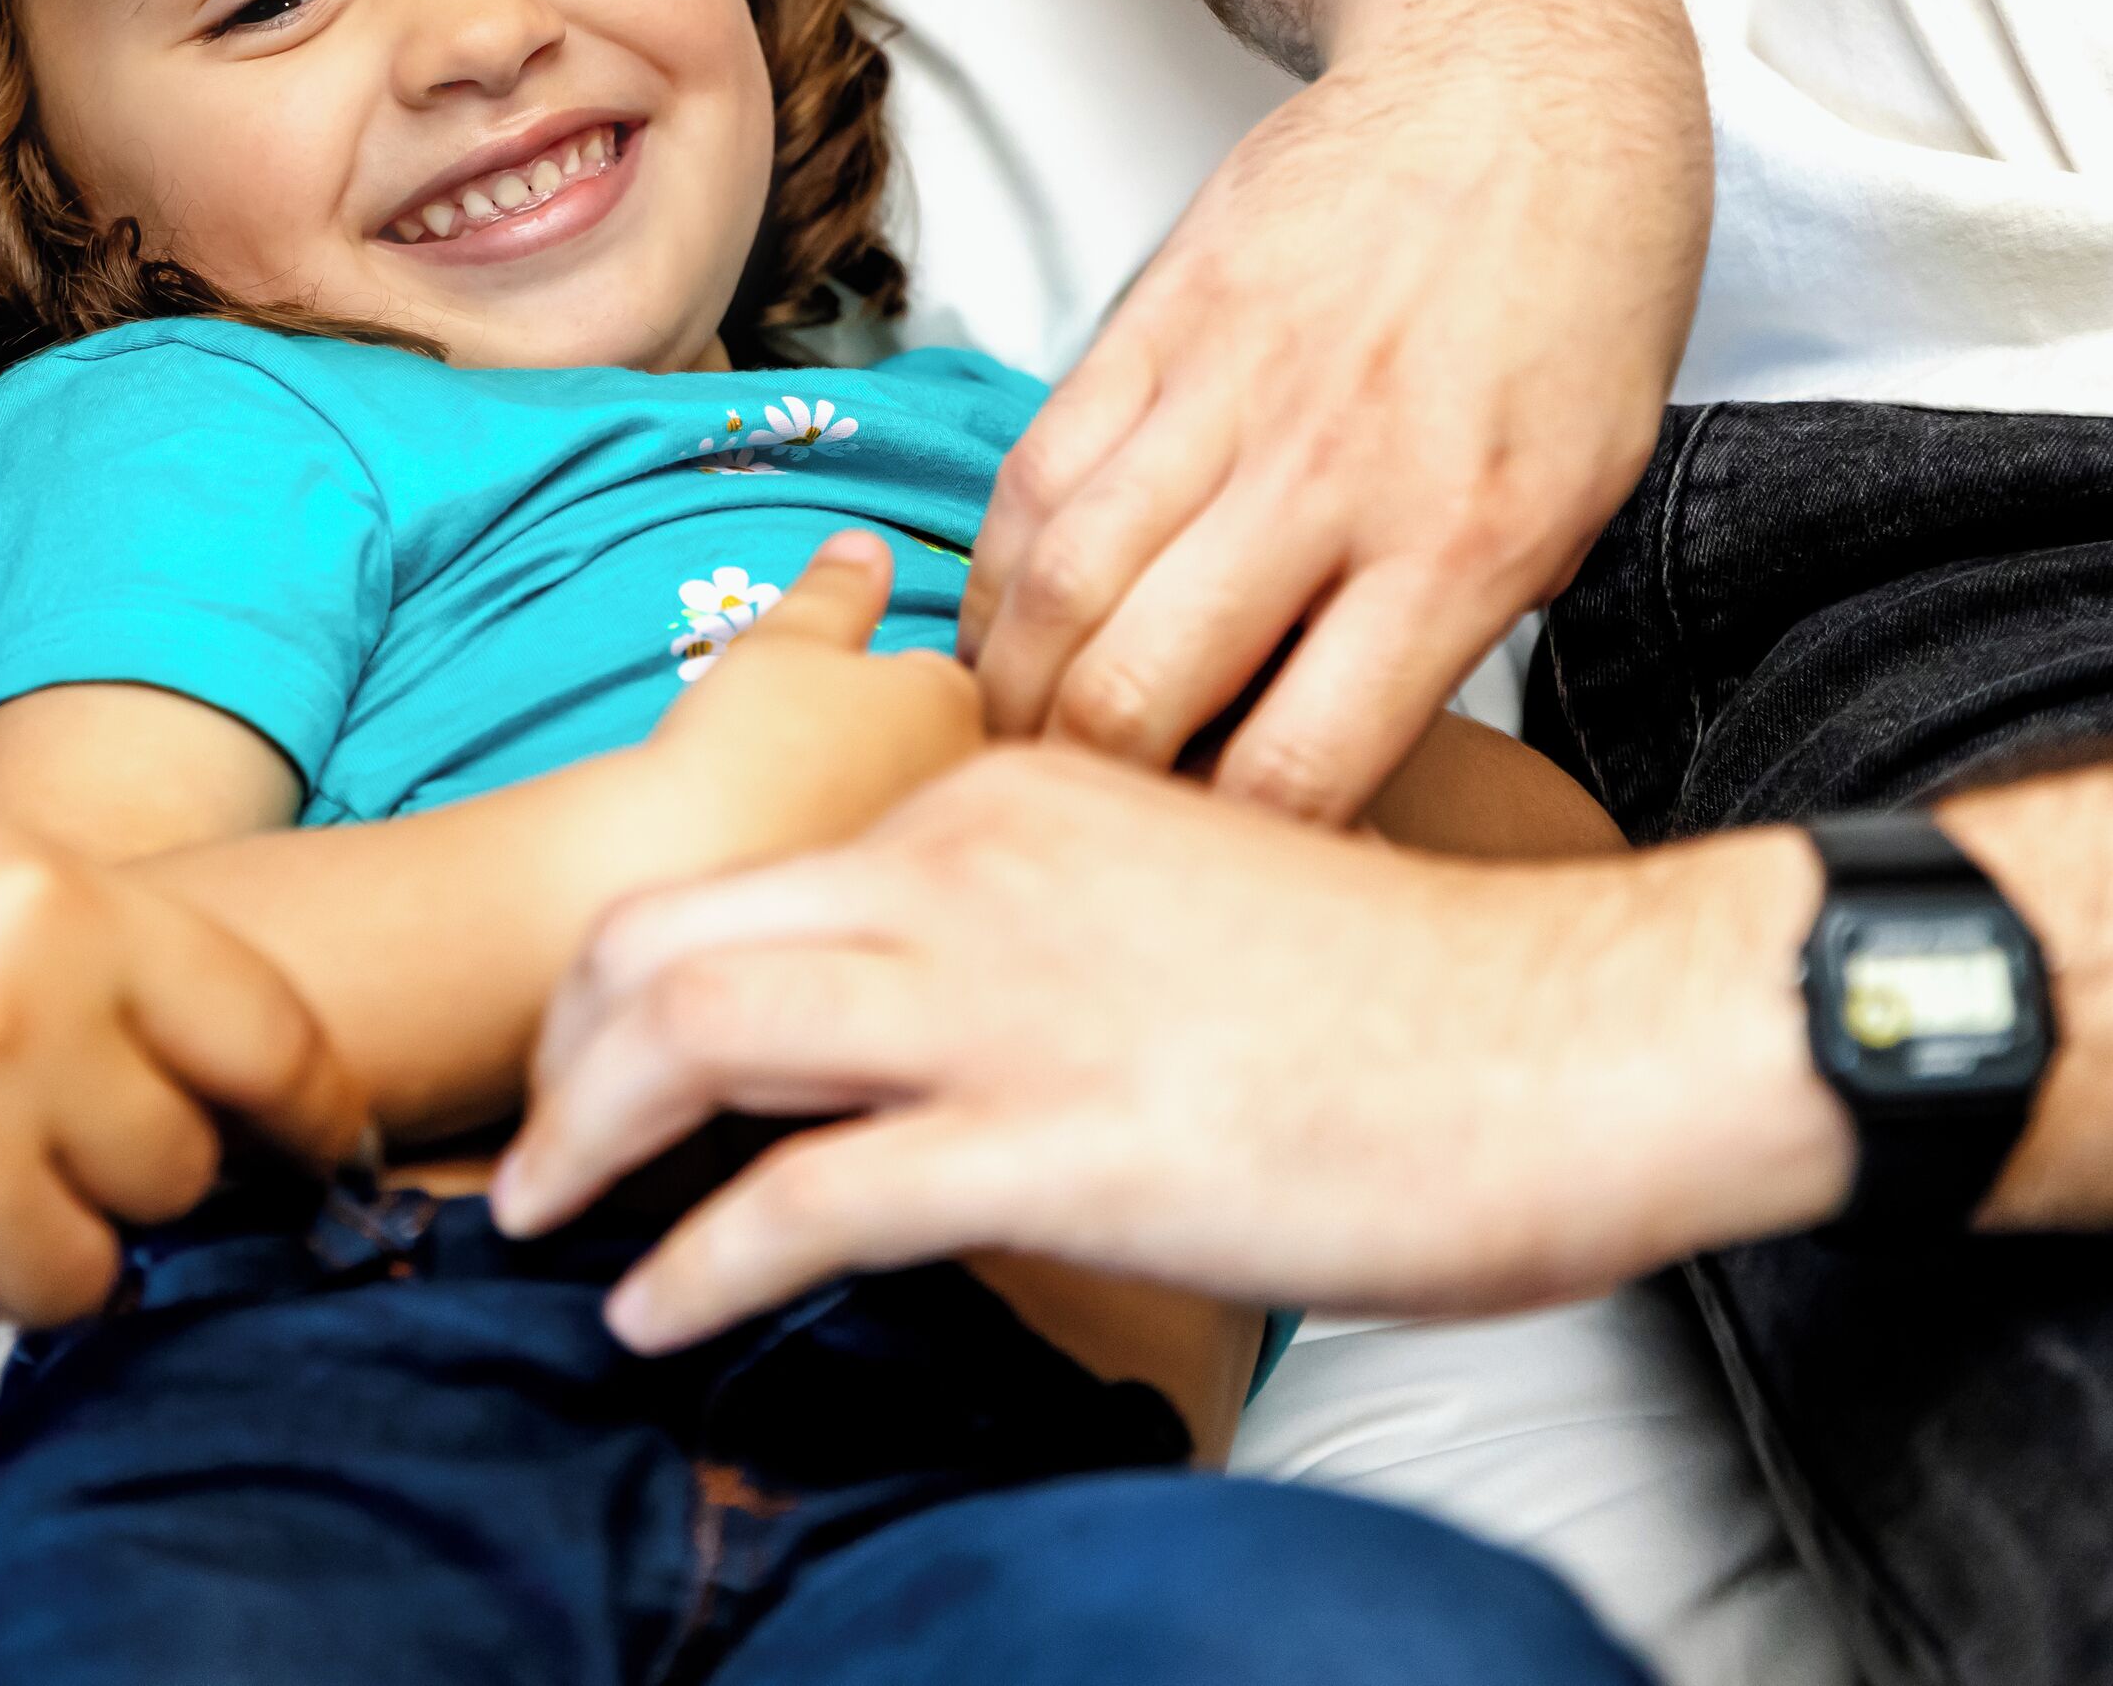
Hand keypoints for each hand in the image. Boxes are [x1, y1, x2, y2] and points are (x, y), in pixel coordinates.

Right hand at [0, 792, 364, 1375]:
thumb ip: (81, 953)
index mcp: (52, 901)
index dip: (306, 1115)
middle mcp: (12, 1024)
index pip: (270, 1041)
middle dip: (110, 1176)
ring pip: (78, 1281)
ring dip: (7, 1256)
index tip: (313, 1155)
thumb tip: (224, 1080)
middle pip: (175, 1177)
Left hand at [489, 743, 1841, 1349]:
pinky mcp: (1052, 1136)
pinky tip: (659, 1310)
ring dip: (586, 1138)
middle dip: (569, 1054)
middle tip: (535, 1156)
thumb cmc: (1406, 999)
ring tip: (550, 1223)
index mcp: (1001, 801)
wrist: (1577, 1034)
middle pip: (671, 931)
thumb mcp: (1172, 904)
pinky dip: (697, 1257)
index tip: (614, 1067)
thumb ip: (1029, 932)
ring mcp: (1003, 995)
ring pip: (694, 1028)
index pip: (755, 871)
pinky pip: (803, 1196)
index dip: (648, 981)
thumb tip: (928, 1030)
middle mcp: (968, 864)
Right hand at [628, 530, 985, 881]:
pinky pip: (869, 866)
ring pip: (901, 808)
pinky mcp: (892, 907)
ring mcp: (934, 851)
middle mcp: (965, 781)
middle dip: (875, 745)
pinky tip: (785, 855)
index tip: (810, 700)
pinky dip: (838, 855)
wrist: (687, 863)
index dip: (866, 682)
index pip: (930, 676)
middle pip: (926, 747)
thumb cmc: (743, 737)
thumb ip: (836, 591)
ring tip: (783, 806)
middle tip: (790, 752)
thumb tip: (869, 545)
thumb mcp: (786, 638)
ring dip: (858, 802)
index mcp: (954, 700)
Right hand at [962, 2, 1705, 820]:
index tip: (1215, 893)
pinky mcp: (1153, 323)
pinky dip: (999, 573)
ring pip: (1055, 593)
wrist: (1522, 84)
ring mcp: (1230, 392)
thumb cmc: (1575, 299)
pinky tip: (1005, 625)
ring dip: (1009, 695)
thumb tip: (1333, 770)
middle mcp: (1337, 474)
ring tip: (1011, 748)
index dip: (1231, 857)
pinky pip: (1036, 479)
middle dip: (1084, 794)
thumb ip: (1452, 632)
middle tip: (1077, 833)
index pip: (1300, 768)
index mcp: (1468, 543)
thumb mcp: (1580, 495)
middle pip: (1135, 696)